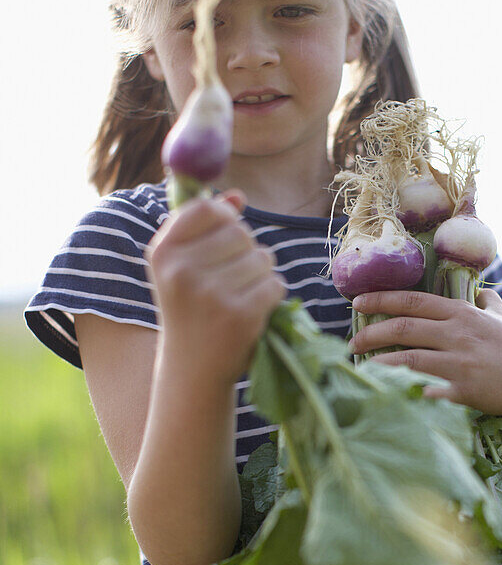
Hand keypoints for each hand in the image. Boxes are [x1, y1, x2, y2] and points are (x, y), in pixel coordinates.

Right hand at [146, 190, 285, 385]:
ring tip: (239, 296)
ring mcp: (212, 295)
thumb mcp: (182, 267)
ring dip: (260, 274)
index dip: (224, 218)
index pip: (206, 208)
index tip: (223, 236)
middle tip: (230, 279)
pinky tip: (252, 311)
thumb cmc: (189, 310)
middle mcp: (182, 271)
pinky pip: (274, 283)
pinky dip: (271, 295)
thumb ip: (206, 227)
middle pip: (240, 232)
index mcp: (162, 253)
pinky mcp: (241, 315)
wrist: (192, 368)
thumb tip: (237, 196)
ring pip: (262, 257)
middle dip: (245, 251)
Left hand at [349, 288, 501, 464]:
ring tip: (361, 369)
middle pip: (403, 328)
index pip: (413, 300)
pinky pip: (429, 391)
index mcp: (462, 314)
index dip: (381, 299)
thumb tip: (482, 292)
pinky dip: (407, 393)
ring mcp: (461, 363)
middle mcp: (458, 334)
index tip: (356, 302)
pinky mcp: (467, 390)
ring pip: (409, 359)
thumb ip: (489, 305)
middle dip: (370, 333)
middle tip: (351, 343)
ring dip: (380, 363)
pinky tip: (388, 396)